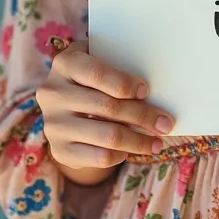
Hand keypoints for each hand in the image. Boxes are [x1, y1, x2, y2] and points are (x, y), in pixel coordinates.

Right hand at [36, 40, 174, 173]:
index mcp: (65, 64)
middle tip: (166, 123)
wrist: (65, 105)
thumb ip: (119, 65)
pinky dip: (122, 154)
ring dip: (138, 140)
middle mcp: (53, 94)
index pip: (97, 74)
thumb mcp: (100, 60)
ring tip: (157, 142)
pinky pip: (100, 157)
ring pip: (108, 136)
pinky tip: (132, 149)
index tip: (146, 91)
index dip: (125, 83)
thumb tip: (154, 88)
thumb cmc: (93, 77)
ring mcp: (54, 125)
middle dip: (143, 116)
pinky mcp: (59, 150)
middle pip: (108, 107)